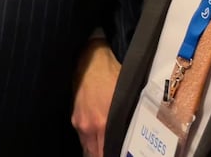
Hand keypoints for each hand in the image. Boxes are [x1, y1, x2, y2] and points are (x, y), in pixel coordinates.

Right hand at [72, 38, 121, 156]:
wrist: (90, 62)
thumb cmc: (111, 75)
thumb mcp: (125, 95)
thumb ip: (126, 117)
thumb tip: (135, 133)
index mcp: (105, 122)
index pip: (107, 150)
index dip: (112, 153)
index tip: (117, 152)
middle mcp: (91, 126)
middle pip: (96, 153)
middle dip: (103, 153)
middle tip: (111, 151)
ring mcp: (81, 123)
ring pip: (88, 147)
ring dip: (96, 149)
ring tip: (104, 148)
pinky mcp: (75, 118)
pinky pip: (82, 137)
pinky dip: (89, 139)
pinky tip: (96, 137)